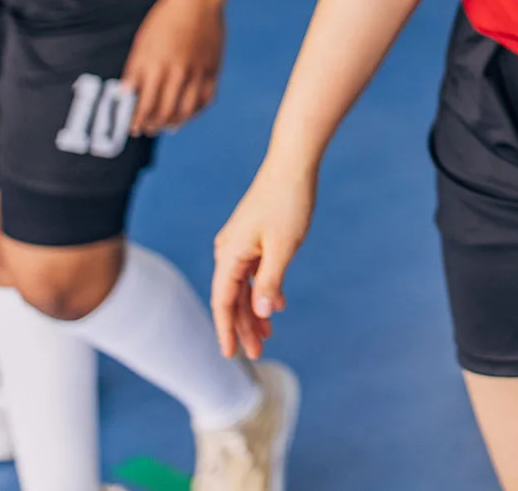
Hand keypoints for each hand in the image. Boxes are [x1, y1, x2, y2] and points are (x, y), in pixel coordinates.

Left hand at [121, 0, 223, 135]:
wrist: (198, 0)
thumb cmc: (165, 18)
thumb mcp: (142, 42)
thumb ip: (134, 70)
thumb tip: (124, 95)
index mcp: (156, 65)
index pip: (144, 104)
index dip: (136, 120)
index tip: (131, 129)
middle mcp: (178, 71)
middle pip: (164, 111)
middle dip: (152, 125)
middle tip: (146, 130)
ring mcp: (198, 71)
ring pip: (186, 110)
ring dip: (174, 123)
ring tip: (165, 127)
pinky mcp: (213, 69)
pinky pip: (206, 99)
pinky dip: (196, 111)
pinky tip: (186, 114)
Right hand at [212, 159, 315, 358]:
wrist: (293, 163)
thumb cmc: (288, 201)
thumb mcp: (283, 248)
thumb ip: (271, 282)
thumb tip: (262, 312)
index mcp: (230, 254)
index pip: (223, 302)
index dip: (227, 330)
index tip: (231, 355)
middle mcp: (229, 250)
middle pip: (233, 297)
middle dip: (244, 325)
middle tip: (259, 351)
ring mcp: (241, 242)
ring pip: (244, 285)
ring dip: (256, 309)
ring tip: (269, 332)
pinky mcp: (253, 236)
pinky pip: (254, 270)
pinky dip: (264, 288)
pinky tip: (278, 304)